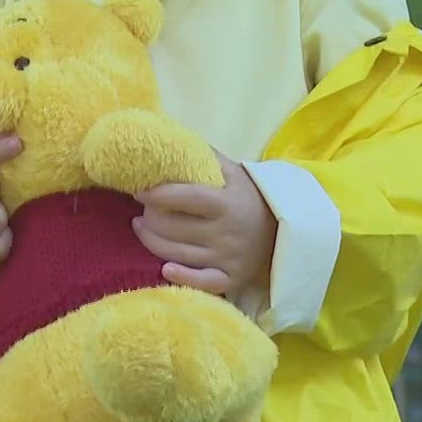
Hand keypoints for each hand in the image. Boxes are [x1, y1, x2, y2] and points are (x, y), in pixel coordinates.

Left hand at [133, 152, 277, 294]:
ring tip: (141, 227)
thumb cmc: (248, 197)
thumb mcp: (234, 172)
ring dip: (152, 240)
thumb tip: (170, 138)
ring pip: (178, 254)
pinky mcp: (230, 280)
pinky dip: (182, 277)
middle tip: (142, 209)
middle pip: (175, 228)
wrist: (282, 231)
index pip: (187, 198)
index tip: (140, 191)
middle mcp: (227, 233)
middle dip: (151, 218)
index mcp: (227, 203)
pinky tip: (164, 269)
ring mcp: (228, 259)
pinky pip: (202, 283)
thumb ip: (204, 157)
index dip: (159, 194)